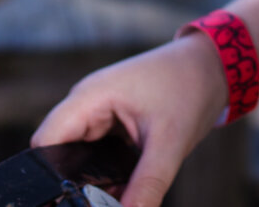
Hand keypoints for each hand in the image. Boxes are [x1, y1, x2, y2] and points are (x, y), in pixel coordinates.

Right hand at [32, 35, 226, 206]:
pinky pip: (96, 155)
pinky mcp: (112, 123)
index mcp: (89, 97)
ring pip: (77, 158)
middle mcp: (86, 104)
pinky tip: (121, 193)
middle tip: (93, 203)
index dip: (49, 176)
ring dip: (91, 181)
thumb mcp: (170, 142)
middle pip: (58, 153)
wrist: (212, 65)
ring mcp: (98, 113)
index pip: (45, 142)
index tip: (67, 200)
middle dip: (72, 183)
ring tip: (111, 199)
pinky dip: (105, 175)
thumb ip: (148, 185)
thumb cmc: (189, 87)